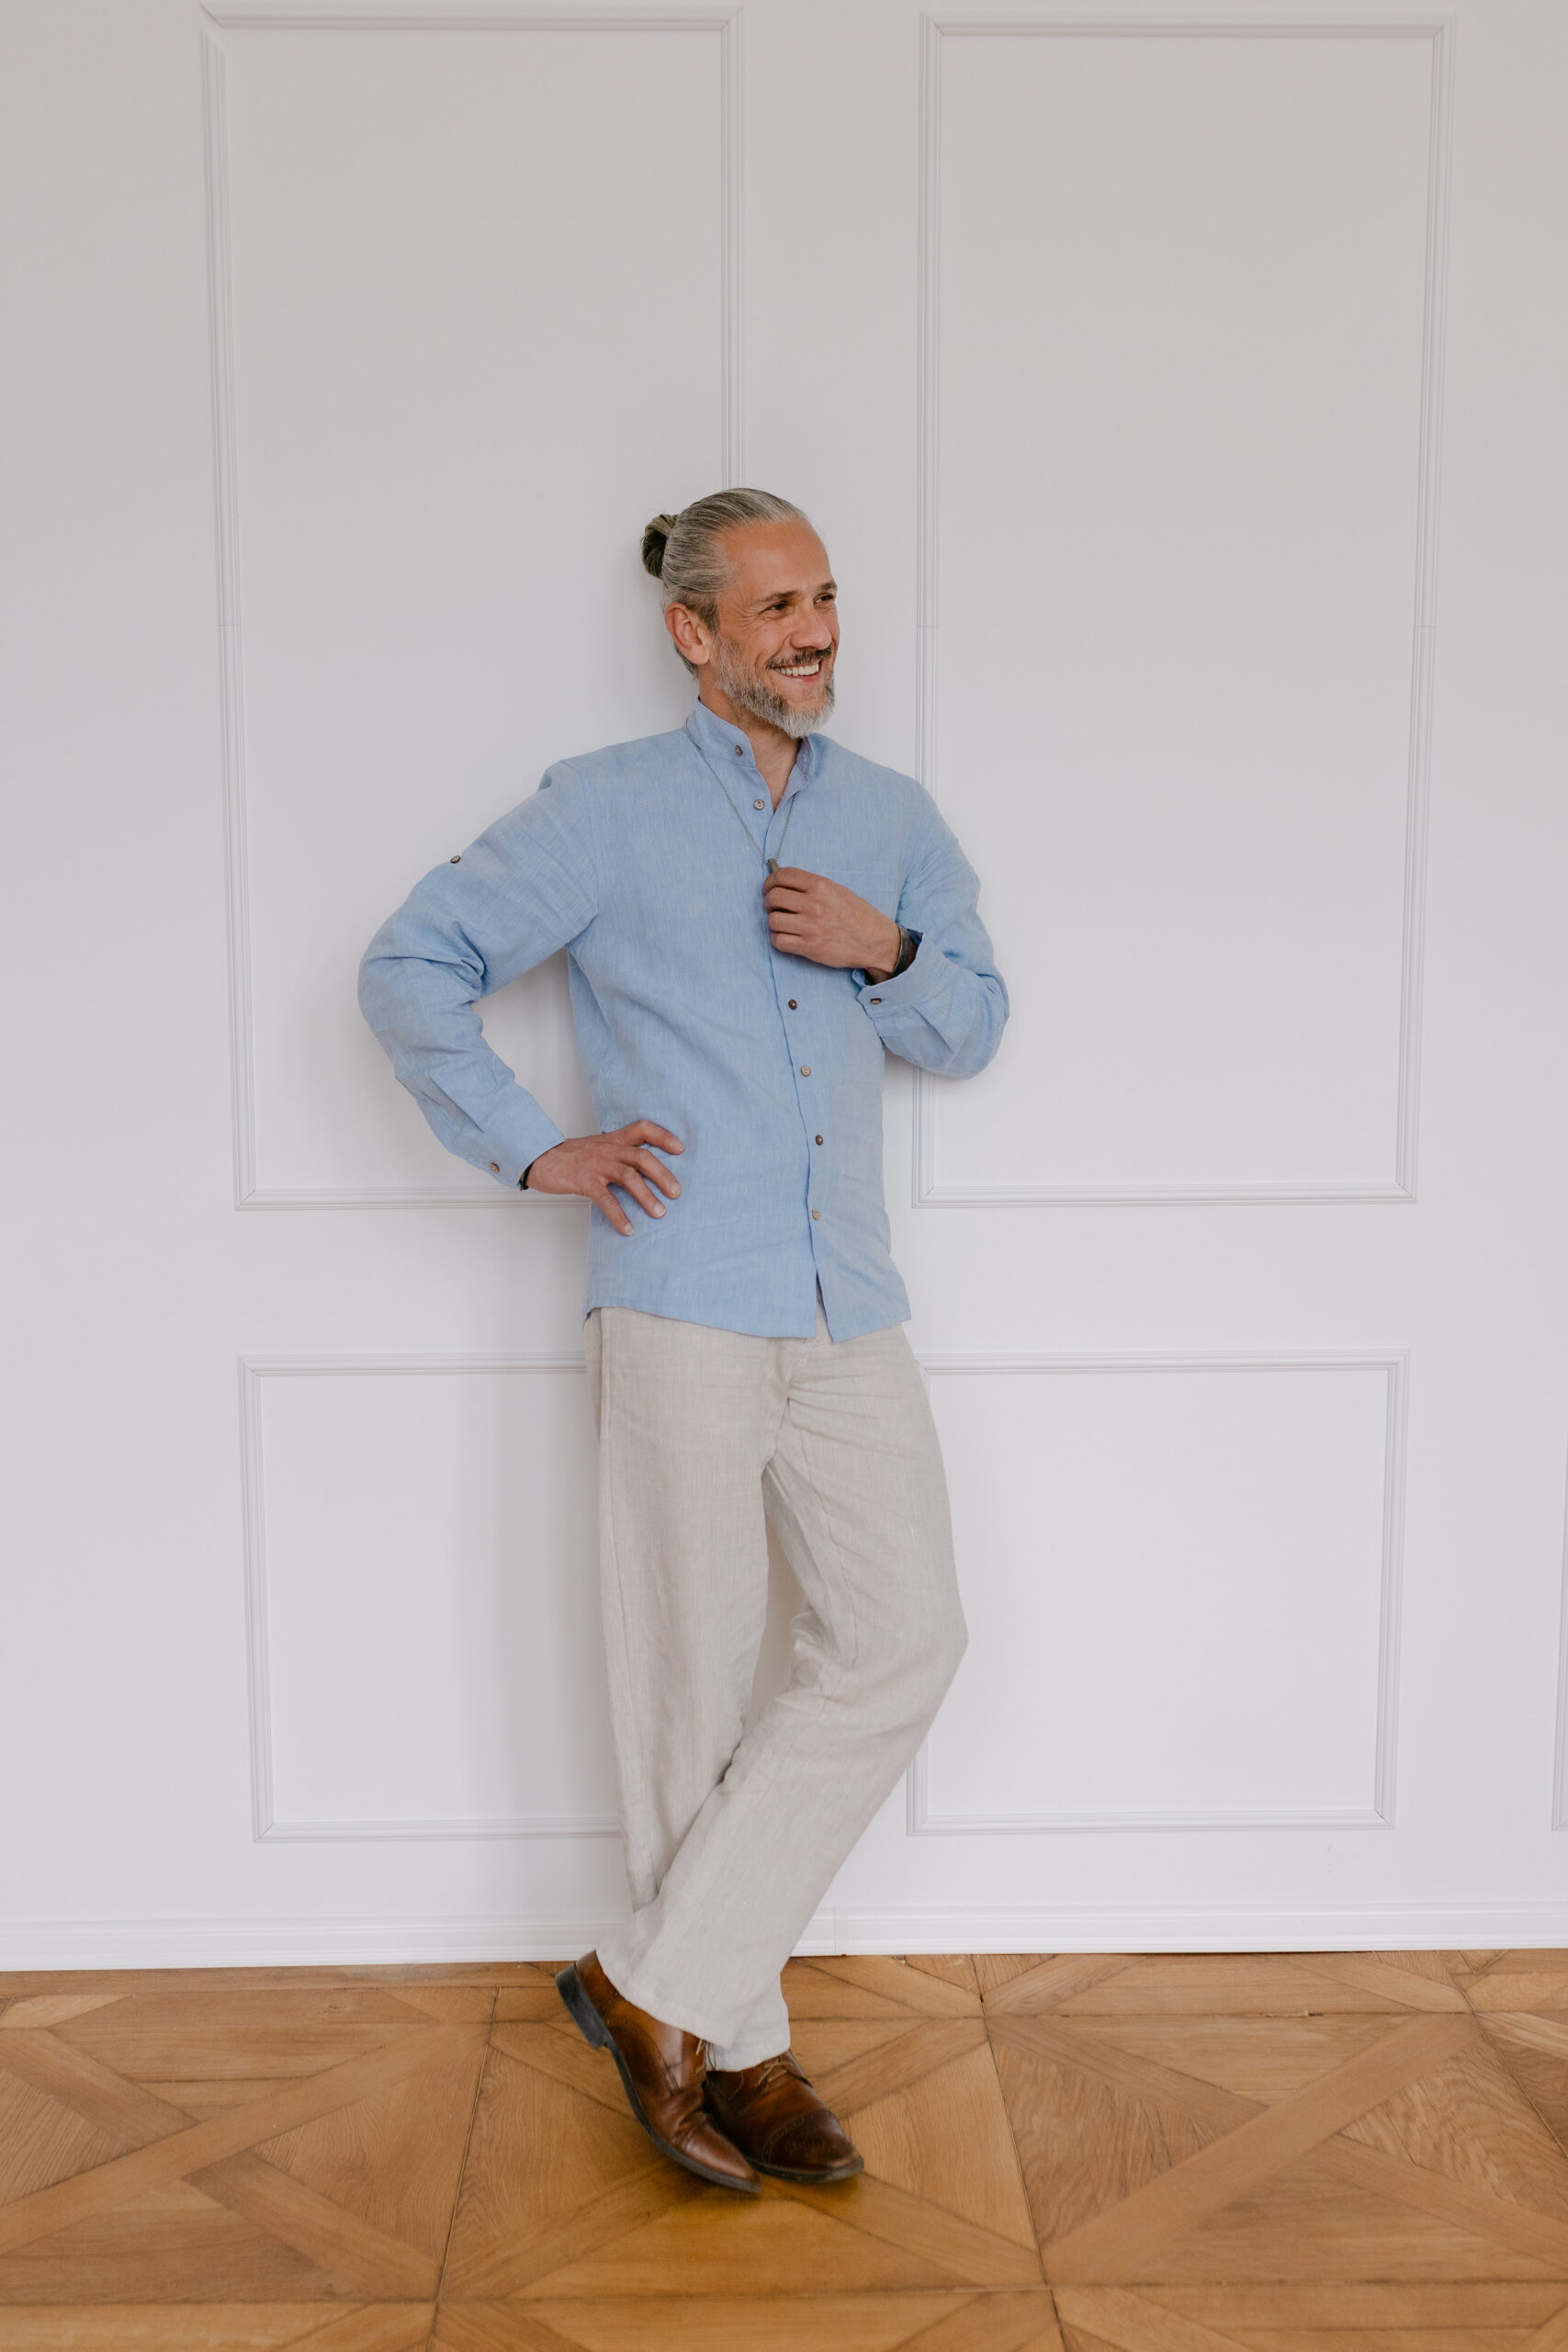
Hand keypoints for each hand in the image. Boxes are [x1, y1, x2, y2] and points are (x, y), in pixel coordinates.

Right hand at [525, 1120, 683, 1236]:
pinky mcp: (584, 1180)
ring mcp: (596, 1165)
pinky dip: (618, 1215)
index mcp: (613, 1140)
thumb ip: (618, 1153)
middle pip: (642, 1157)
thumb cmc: (570, 1156)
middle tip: (676, 1193)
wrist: (538, 1158)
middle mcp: (608, 1149)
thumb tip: (644, 1171)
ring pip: (629, 1177)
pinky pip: (605, 1199)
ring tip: (659, 1213)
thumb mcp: (597, 1147)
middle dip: (663, 1175)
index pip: (643, 1128)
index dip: (663, 1136)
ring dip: (647, 1197)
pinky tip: (627, 1228)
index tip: (681, 1149)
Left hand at [763, 867, 901, 978]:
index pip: (783, 875)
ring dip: (773, 922)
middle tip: (772, 906)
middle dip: (768, 901)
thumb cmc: (858, 915)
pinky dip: (777, 939)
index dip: (771, 881)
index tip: (770, 887)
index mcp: (821, 886)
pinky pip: (778, 941)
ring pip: (773, 920)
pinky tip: (785, 937)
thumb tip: (786, 884)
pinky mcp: (809, 947)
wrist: (874, 941)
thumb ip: (813, 886)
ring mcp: (810, 926)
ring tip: (781, 923)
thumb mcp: (838, 891)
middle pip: (774, 897)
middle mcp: (814, 904)